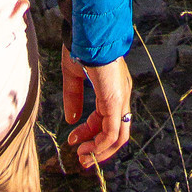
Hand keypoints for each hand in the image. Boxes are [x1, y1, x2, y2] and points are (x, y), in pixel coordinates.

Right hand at [61, 46, 131, 165]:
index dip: (89, 133)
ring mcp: (120, 98)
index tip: (73, 139)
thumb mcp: (73, 76)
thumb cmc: (80, 47)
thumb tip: (70, 120)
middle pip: (116, 132)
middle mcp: (121, 95)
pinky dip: (100, 145)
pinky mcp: (115, 100)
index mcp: (113, 88)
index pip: (106, 119)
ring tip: (83, 158)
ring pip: (118, 137)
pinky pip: (112, 132)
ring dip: (100, 152)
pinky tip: (86, 149)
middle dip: (98, 149)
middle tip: (81, 159)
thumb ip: (73, 97)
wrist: (87, 31)